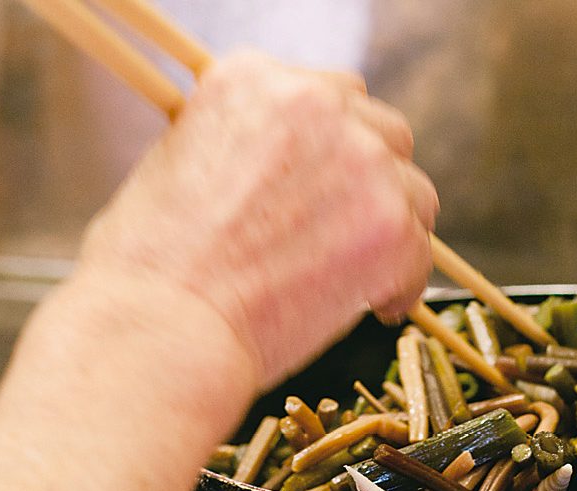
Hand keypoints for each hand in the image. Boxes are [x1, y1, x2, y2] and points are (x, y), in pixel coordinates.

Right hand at [81, 50, 438, 386]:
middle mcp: (316, 105)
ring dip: (393, 231)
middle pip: (384, 134)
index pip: (333, 96)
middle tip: (350, 231)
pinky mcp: (393, 227)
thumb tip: (297, 164)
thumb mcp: (182, 158)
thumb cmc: (154, 264)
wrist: (165, 325)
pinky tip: (369, 306)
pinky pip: (422, 255)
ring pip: (413, 193)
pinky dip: (402, 284)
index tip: (330, 185)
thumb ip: (252, 142)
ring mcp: (363, 164)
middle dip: (373, 183)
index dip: (334, 148)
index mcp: (257, 80)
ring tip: (357, 275)